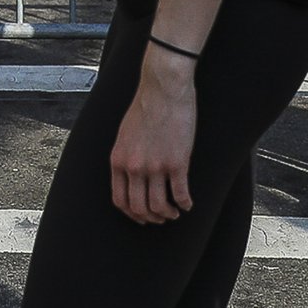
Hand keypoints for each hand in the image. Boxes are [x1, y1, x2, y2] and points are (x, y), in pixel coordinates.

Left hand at [110, 46, 198, 224]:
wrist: (163, 88)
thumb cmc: (145, 106)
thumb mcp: (125, 133)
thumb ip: (125, 155)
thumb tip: (130, 174)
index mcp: (118, 160)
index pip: (119, 200)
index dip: (131, 214)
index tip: (142, 216)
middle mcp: (134, 167)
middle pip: (139, 208)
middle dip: (151, 218)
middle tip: (161, 218)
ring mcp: (155, 166)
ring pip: (160, 206)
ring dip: (168, 214)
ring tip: (175, 212)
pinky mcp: (177, 162)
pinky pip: (180, 194)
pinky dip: (185, 204)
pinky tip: (188, 204)